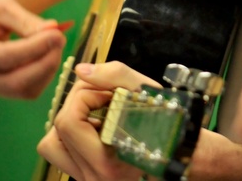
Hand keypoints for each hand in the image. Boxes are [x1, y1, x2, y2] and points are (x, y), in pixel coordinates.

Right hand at [0, 0, 67, 98]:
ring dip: (46, 70)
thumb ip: (27, 21)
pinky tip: (47, 54)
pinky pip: (25, 90)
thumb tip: (54, 31)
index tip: (57, 35)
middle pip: (14, 82)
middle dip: (45, 64)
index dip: (35, 48)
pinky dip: (42, 75)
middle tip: (61, 39)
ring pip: (23, 90)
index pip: (4, 57)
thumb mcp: (2, 5)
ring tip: (55, 44)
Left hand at [40, 61, 241, 180]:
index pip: (68, 121)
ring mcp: (90, 179)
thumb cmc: (173, 122)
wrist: (187, 152)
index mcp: (108, 162)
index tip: (110, 92)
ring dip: (69, 122)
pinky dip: (73, 134)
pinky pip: (63, 152)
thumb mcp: (147, 91)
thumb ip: (112, 75)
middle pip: (56, 131)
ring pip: (53, 144)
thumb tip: (82, 71)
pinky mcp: (88, 175)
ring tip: (97, 113)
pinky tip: (97, 126)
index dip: (86, 95)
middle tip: (103, 98)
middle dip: (76, 104)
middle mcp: (95, 178)